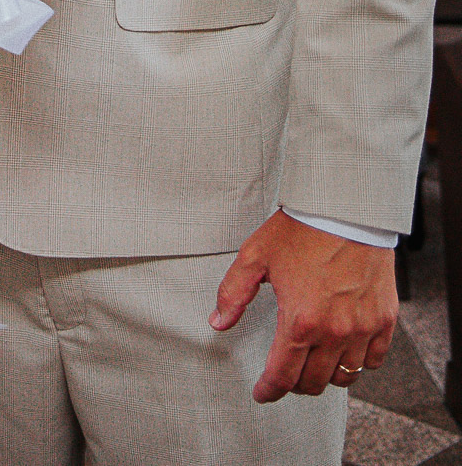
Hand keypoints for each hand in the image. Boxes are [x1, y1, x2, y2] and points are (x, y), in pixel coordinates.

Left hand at [211, 209, 397, 398]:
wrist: (345, 208)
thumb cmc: (300, 229)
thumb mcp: (255, 256)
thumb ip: (233, 293)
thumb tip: (218, 322)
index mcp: (300, 321)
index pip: (282, 376)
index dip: (268, 390)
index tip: (262, 393)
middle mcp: (334, 332)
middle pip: (313, 382)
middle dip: (294, 385)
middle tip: (285, 375)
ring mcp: (362, 328)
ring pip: (345, 377)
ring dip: (326, 377)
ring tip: (313, 364)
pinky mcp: (384, 319)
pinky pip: (373, 359)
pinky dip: (359, 362)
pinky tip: (345, 351)